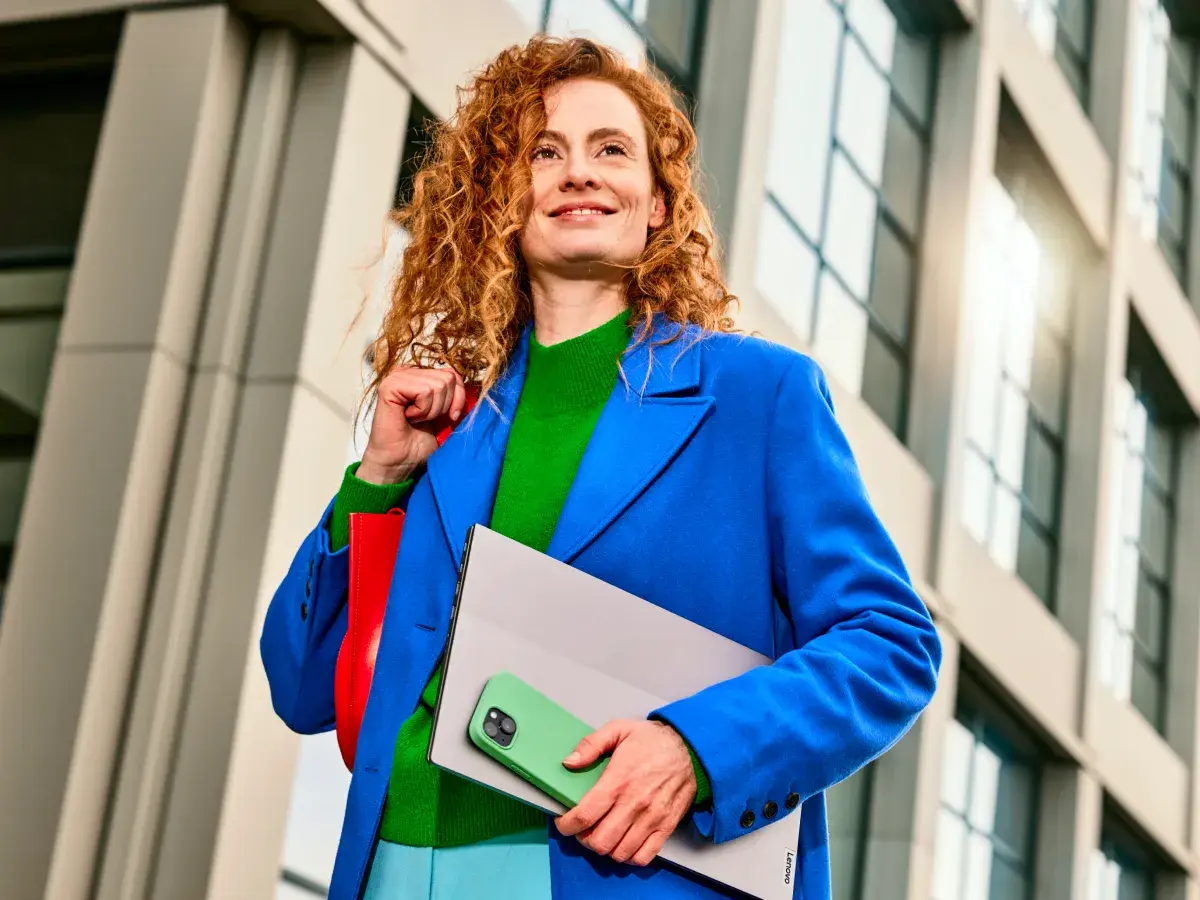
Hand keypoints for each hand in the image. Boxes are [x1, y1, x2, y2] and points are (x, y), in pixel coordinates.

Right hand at [358, 367, 466, 484]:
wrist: (400, 464)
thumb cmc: (419, 443)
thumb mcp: (447, 416)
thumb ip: (456, 396)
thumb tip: (476, 388)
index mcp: (421, 375)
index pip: (453, 373)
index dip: (458, 398)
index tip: (449, 418)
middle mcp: (408, 372)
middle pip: (448, 378)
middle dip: (443, 406)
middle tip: (425, 419)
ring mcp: (397, 377)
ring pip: (438, 384)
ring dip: (432, 410)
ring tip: (416, 419)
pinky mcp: (389, 386)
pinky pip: (424, 391)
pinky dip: (422, 410)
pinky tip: (408, 417)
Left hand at [555, 719, 695, 866]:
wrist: (691, 748)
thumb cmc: (653, 740)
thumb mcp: (619, 729)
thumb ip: (591, 744)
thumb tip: (569, 762)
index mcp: (618, 781)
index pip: (584, 815)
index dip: (567, 825)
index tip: (563, 823)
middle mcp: (634, 804)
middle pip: (599, 841)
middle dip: (584, 839)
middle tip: (583, 829)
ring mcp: (651, 818)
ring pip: (619, 853)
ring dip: (605, 849)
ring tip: (603, 835)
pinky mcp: (666, 827)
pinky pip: (644, 857)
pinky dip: (629, 857)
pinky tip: (624, 843)